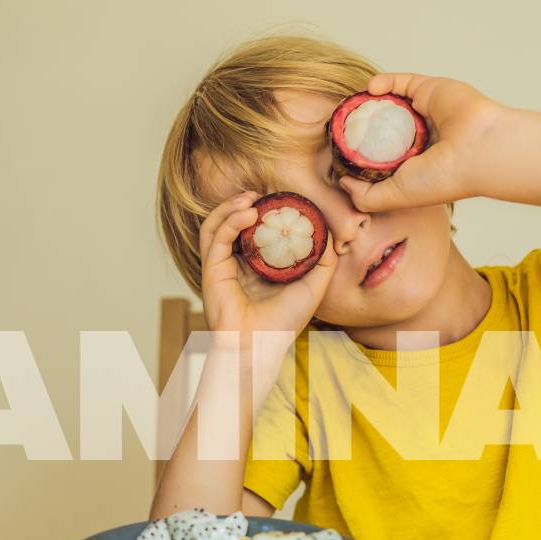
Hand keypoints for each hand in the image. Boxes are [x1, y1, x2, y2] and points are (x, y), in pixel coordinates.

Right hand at [199, 191, 337, 343]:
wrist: (263, 345)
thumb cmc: (284, 322)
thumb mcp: (313, 286)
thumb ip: (322, 260)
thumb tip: (328, 231)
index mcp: (254, 266)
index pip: (252, 230)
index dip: (261, 211)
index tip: (277, 198)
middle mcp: (235, 264)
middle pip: (230, 223)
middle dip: (242, 203)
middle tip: (260, 193)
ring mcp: (221, 266)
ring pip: (216, 225)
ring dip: (230, 206)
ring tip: (250, 197)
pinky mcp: (211, 270)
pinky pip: (216, 237)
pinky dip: (229, 221)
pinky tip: (247, 213)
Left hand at [339, 73, 506, 212]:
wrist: (476, 151)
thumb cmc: (440, 178)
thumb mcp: (392, 197)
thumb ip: (365, 196)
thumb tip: (342, 182)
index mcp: (410, 163)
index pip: (378, 156)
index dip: (357, 153)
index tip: (336, 152)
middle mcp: (416, 138)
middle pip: (380, 127)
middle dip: (359, 127)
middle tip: (338, 126)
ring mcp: (422, 113)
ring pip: (387, 103)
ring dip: (367, 103)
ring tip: (349, 108)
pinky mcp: (427, 89)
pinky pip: (399, 81)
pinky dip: (382, 83)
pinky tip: (369, 90)